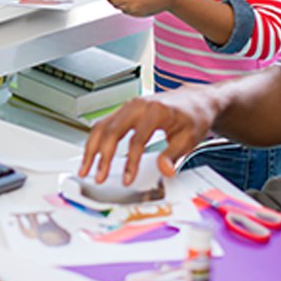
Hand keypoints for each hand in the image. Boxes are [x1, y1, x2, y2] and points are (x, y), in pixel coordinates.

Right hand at [78, 86, 215, 185]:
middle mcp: (138, 106)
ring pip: (102, 126)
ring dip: (91, 148)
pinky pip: (104, 123)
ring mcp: (129, 106)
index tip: (127, 179)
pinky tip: (91, 154)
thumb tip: (164, 170)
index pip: (136, 140)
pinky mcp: (125, 110)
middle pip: (112, 131)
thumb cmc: (193, 116)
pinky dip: (95, 140)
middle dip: (102, 156)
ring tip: (85, 168)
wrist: (195, 100)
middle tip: (98, 176)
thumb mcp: (189, 139)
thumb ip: (174, 155)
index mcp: (155, 111)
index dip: (130, 163)